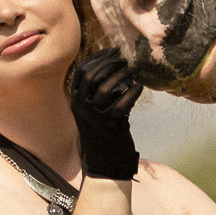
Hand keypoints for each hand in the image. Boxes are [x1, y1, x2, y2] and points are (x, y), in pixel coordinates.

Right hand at [68, 48, 142, 181]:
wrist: (105, 164)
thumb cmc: (102, 133)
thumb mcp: (93, 110)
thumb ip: (99, 90)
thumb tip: (115, 66)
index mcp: (75, 100)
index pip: (82, 70)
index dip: (98, 57)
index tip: (113, 50)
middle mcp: (81, 107)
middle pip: (92, 75)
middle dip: (109, 62)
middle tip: (124, 58)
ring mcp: (94, 116)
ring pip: (105, 87)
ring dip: (121, 75)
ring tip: (132, 70)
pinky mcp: (110, 125)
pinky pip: (122, 102)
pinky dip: (133, 92)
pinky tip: (140, 87)